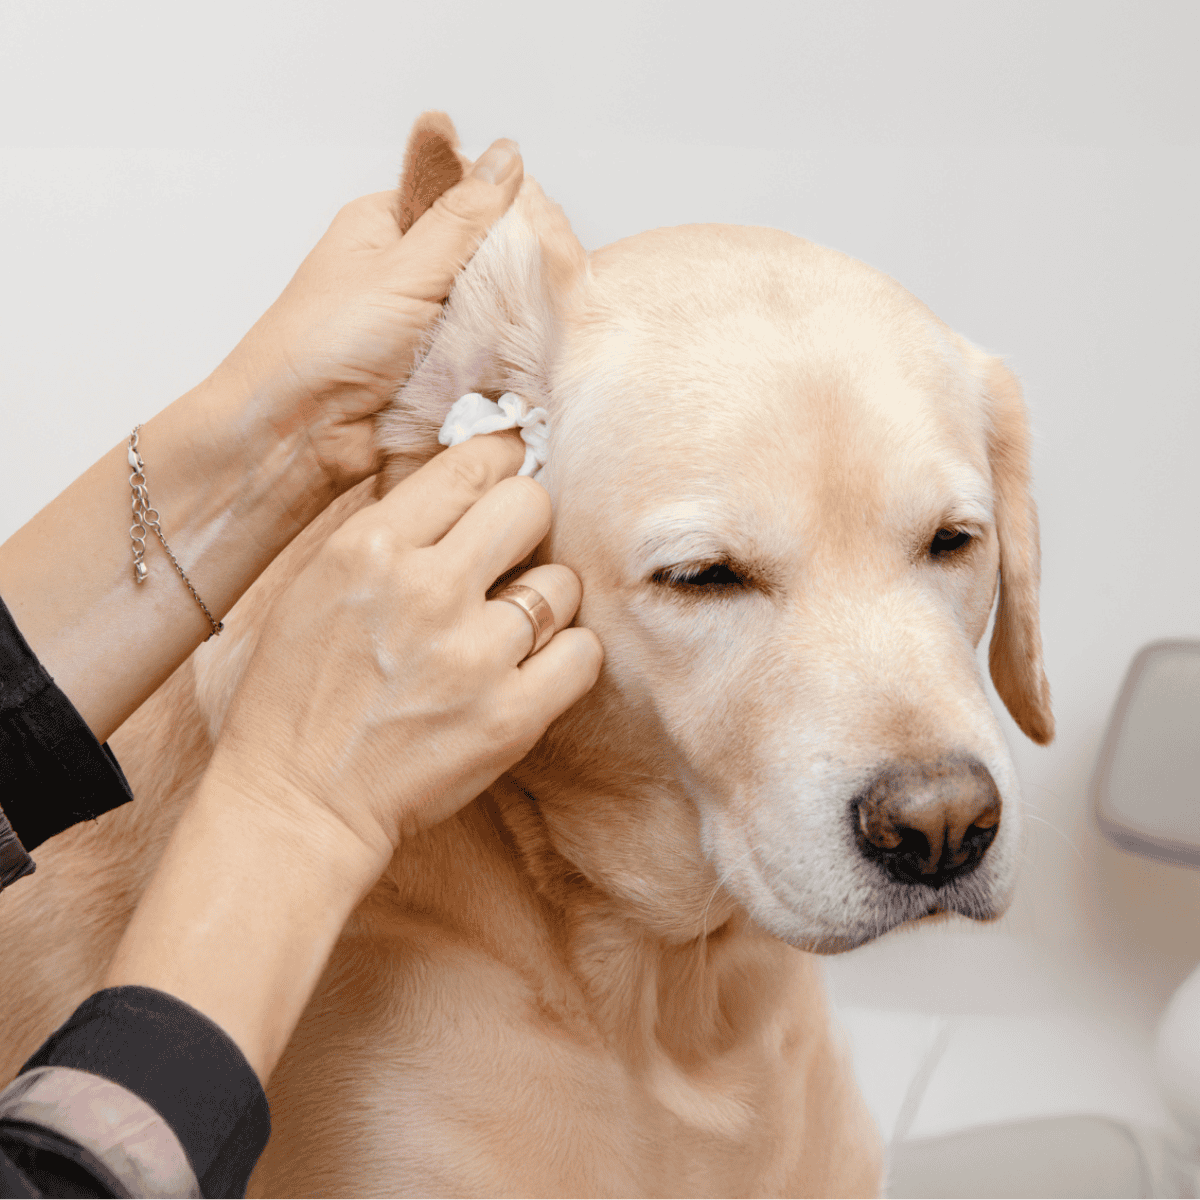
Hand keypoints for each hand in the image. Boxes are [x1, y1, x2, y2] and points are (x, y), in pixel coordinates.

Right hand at [204, 431, 603, 879]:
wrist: (299, 800)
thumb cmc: (298, 694)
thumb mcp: (317, 584)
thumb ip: (390, 532)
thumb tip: (464, 487)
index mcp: (370, 547)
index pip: (474, 465)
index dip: (501, 464)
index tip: (506, 477)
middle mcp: (426, 590)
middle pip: (532, 505)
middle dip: (527, 521)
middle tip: (511, 552)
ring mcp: (473, 656)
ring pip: (563, 583)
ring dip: (544, 600)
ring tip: (508, 628)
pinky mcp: (510, 716)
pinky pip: (584, 653)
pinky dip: (566, 657)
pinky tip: (532, 668)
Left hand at [208, 139, 523, 490]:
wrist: (298, 436)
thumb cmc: (324, 344)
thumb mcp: (402, 268)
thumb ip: (463, 219)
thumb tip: (507, 156)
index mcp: (385, 226)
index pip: (462, 199)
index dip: (503, 212)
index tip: (541, 231)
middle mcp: (403, 271)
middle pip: (482, 259)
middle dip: (508, 277)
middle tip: (535, 291)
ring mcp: (421, 325)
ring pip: (488, 313)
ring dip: (504, 328)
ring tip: (525, 335)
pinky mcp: (434, 373)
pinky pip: (481, 360)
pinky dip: (495, 365)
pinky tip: (515, 367)